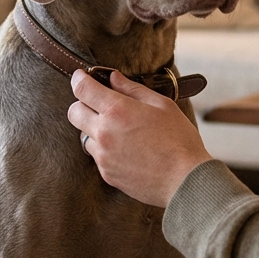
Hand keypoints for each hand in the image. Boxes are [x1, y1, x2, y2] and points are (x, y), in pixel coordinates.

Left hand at [68, 70, 213, 207]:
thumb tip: (113, 78)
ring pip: (83, 135)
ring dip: (93, 128)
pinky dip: (103, 148)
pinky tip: (125, 148)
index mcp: (117, 110)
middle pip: (73, 112)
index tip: (81, 77)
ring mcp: (103, 155)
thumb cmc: (179, 140)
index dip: (79, 79)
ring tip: (118, 129)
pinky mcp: (106, 173)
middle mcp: (104, 132)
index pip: (82, 89)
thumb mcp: (162, 105)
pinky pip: (95, 155)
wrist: (185, 180)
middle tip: (99, 103)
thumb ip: (133, 89)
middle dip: (82, 104)